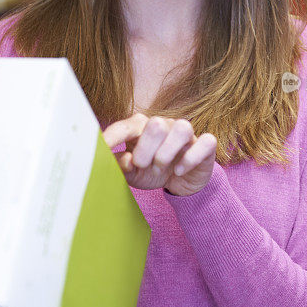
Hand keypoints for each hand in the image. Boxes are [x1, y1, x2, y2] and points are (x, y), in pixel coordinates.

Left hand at [102, 113, 216, 195]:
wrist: (180, 181)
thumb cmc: (152, 171)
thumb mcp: (133, 172)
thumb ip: (121, 165)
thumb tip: (118, 160)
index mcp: (141, 127)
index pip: (126, 126)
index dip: (113, 137)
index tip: (100, 149)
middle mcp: (164, 125)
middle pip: (155, 124)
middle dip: (146, 149)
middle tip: (142, 165)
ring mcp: (186, 133)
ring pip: (182, 128)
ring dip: (168, 153)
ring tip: (161, 167)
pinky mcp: (205, 145)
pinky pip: (206, 142)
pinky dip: (191, 158)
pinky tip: (180, 171)